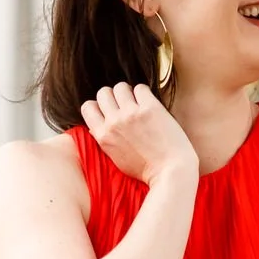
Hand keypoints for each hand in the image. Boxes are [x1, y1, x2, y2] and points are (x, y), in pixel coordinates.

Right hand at [78, 83, 196, 186]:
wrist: (171, 171)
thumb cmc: (146, 169)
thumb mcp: (116, 158)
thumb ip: (105, 141)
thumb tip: (96, 128)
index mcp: (103, 136)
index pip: (87, 107)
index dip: (99, 106)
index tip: (109, 111)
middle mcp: (114, 123)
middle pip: (103, 93)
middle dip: (113, 96)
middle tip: (125, 105)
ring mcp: (131, 114)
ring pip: (120, 87)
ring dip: (129, 92)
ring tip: (138, 103)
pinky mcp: (150, 108)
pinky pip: (140, 88)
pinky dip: (145, 93)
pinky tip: (150, 105)